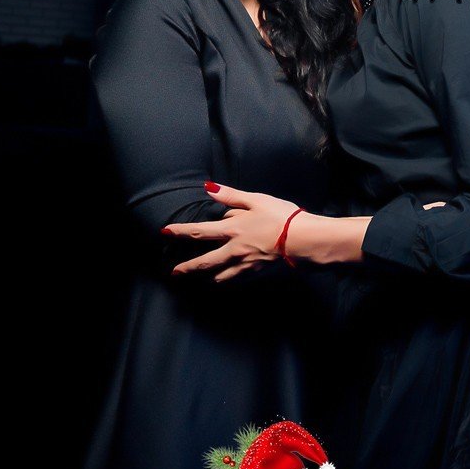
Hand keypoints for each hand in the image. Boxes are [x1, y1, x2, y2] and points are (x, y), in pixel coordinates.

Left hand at [163, 182, 298, 281]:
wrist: (304, 241)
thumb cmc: (282, 217)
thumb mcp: (256, 200)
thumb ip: (231, 197)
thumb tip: (208, 189)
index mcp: (232, 229)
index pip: (199, 232)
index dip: (180, 232)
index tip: (165, 232)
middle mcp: (234, 250)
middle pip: (205, 261)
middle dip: (188, 267)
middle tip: (175, 273)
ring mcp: (246, 264)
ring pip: (221, 274)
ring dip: (208, 276)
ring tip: (202, 278)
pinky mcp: (258, 272)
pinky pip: (238, 278)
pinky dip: (229, 279)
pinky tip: (228, 279)